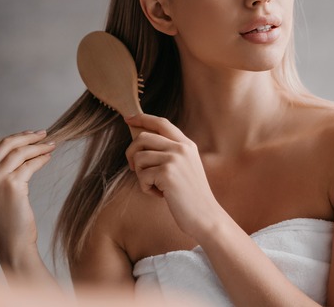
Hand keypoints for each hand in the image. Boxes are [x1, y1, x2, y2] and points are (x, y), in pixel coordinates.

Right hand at [0, 130, 55, 264]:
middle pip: (6, 144)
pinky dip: (41, 158)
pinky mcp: (12, 185)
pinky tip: (48, 158)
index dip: (15, 137)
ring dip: (38, 146)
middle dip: (27, 137)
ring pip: (20, 152)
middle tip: (44, 134)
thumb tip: (23, 146)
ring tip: (51, 145)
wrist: (12, 241)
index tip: (31, 134)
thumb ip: (1, 170)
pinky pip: (30, 164)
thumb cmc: (8, 217)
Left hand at [124, 114, 224, 240]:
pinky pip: (141, 176)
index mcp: (187, 144)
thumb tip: (141, 142)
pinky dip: (145, 188)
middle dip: (131, 152)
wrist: (205, 216)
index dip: (143, 118)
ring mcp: (174, 159)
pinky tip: (160, 195)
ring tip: (155, 186)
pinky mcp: (167, 173)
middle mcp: (181, 148)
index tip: (129, 119)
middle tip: (133, 167)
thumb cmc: (191, 196)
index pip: (161, 123)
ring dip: (140, 175)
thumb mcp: (185, 167)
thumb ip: (170, 152)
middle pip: (143, 137)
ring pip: (139, 157)